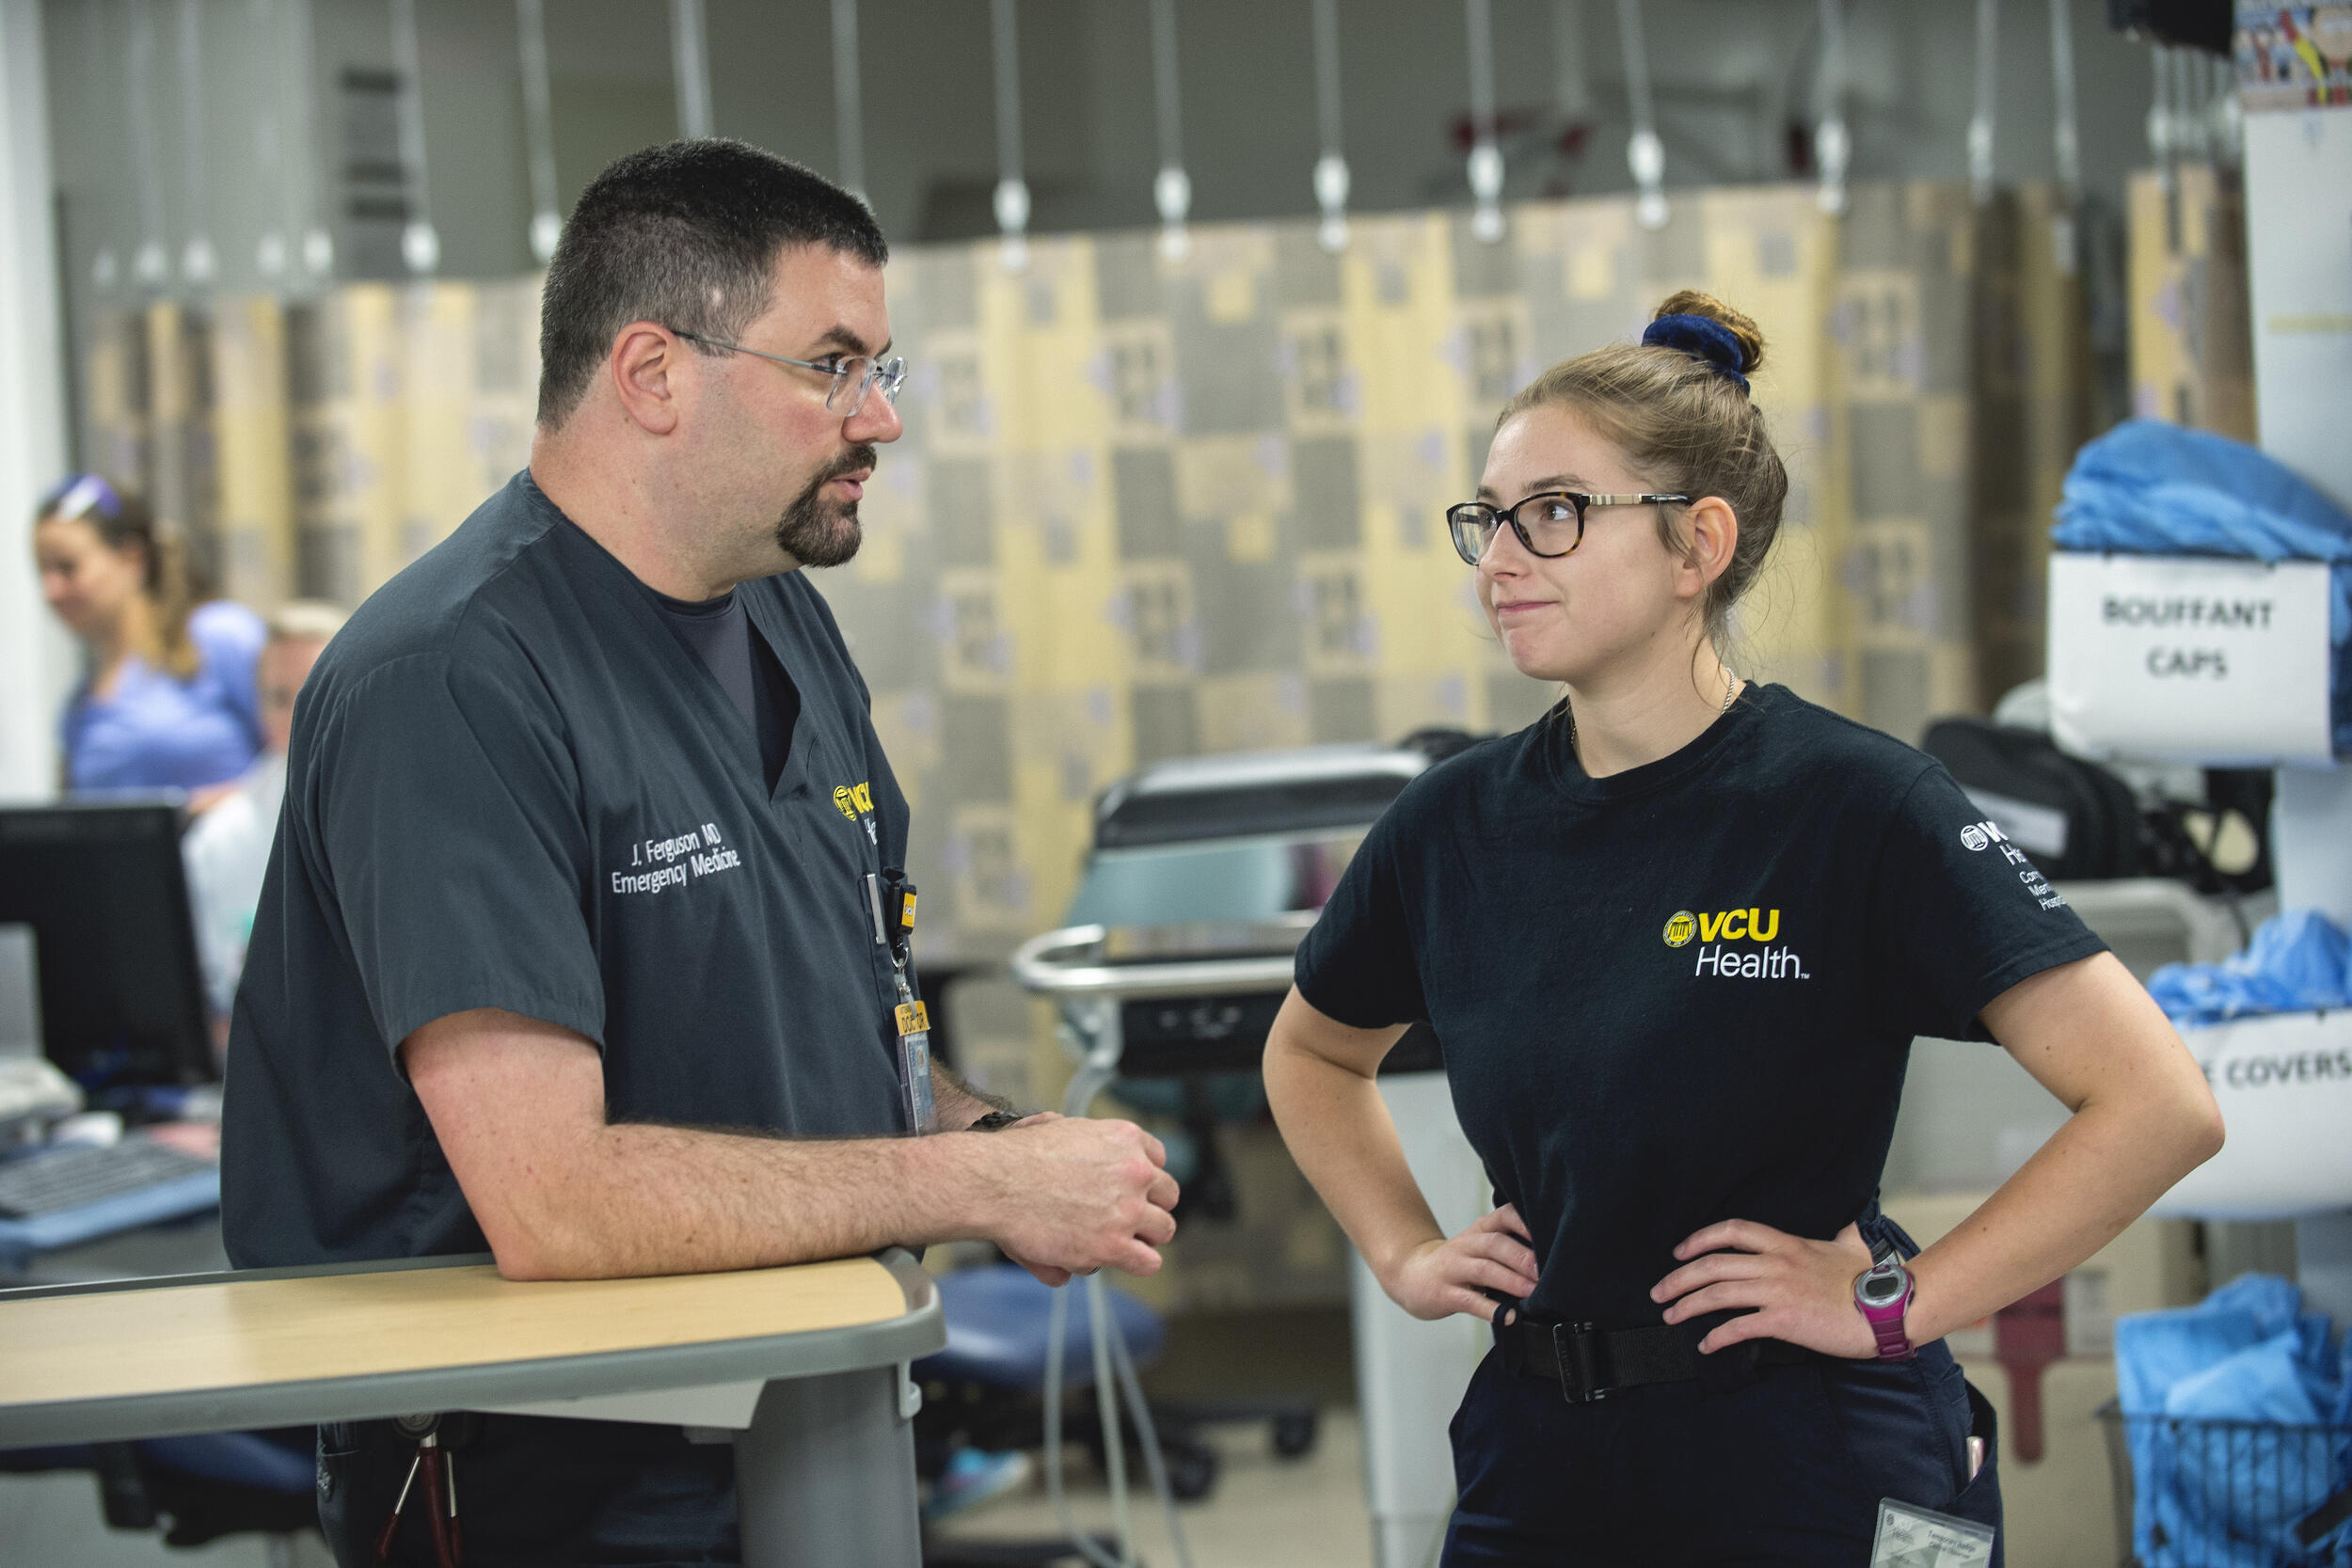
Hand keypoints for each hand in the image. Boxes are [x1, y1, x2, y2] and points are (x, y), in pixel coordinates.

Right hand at [982, 1117, 1179, 1280]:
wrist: (995, 1183)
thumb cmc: (1013, 1157)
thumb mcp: (1052, 1125)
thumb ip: (1070, 1134)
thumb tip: (1055, 1127)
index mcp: (1124, 1137)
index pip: (1157, 1158)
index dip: (1142, 1177)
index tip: (1129, 1188)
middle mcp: (1135, 1171)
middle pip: (1167, 1194)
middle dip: (1149, 1206)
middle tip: (1127, 1217)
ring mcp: (1128, 1209)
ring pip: (1163, 1230)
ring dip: (1145, 1236)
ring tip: (1122, 1241)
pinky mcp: (1114, 1245)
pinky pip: (1148, 1261)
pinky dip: (1136, 1262)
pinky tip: (1118, 1259)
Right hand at [1386, 1205, 1538, 1322]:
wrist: (1410, 1274)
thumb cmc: (1456, 1262)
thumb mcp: (1479, 1245)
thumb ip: (1508, 1246)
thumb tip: (1551, 1260)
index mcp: (1479, 1230)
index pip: (1504, 1216)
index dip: (1525, 1223)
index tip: (1549, 1234)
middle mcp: (1467, 1245)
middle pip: (1495, 1244)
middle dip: (1522, 1257)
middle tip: (1545, 1272)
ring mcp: (1453, 1269)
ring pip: (1484, 1269)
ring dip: (1511, 1280)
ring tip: (1533, 1292)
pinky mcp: (1444, 1293)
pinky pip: (1469, 1300)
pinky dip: (1490, 1309)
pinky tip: (1508, 1317)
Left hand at [1651, 1219, 1877, 1357]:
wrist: (1885, 1310)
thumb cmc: (1870, 1282)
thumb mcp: (1852, 1248)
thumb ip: (1843, 1236)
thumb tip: (1848, 1230)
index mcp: (1786, 1245)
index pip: (1732, 1231)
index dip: (1700, 1239)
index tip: (1680, 1251)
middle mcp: (1775, 1264)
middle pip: (1713, 1265)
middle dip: (1679, 1278)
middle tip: (1659, 1292)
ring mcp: (1777, 1291)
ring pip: (1718, 1294)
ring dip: (1687, 1305)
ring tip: (1670, 1316)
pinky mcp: (1783, 1320)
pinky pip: (1738, 1327)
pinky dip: (1716, 1336)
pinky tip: (1705, 1345)